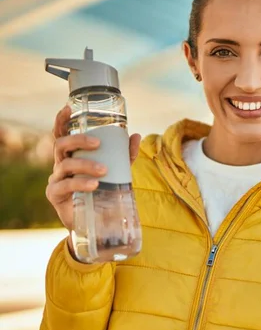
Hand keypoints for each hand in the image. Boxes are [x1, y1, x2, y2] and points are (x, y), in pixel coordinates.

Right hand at [45, 105, 140, 249]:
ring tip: (104, 171)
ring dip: (86, 164)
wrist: (96, 222)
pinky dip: (81, 183)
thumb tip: (135, 136)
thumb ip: (125, 155)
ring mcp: (56, 179)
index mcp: (72, 155)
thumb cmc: (103, 191)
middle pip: (61, 144)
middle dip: (78, 140)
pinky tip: (94, 185)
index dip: (62, 120)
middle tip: (97, 143)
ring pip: (66, 165)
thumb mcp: (117, 171)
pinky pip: (65, 186)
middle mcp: (61, 164)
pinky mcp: (55, 195)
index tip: (68, 108)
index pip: (62, 134)